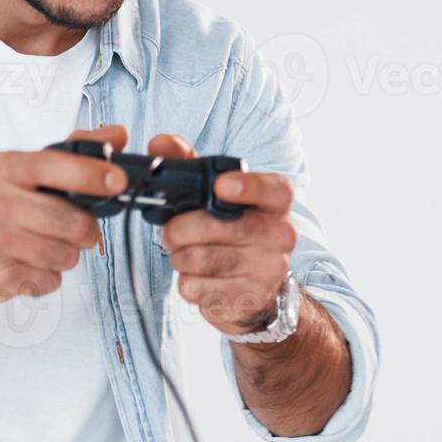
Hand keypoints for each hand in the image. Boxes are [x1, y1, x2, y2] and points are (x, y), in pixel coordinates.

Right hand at [0, 124, 129, 307]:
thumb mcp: (18, 169)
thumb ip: (70, 152)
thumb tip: (117, 135)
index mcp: (6, 169)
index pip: (56, 166)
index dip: (94, 175)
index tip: (117, 182)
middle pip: (74, 222)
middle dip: (86, 230)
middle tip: (76, 228)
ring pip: (66, 255)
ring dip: (65, 255)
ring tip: (45, 246)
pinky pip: (49, 281)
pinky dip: (46, 277)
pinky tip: (28, 264)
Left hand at [150, 133, 297, 335]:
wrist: (256, 288)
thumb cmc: (231, 231)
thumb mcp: (215, 194)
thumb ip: (188, 163)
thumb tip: (160, 143)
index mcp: (276, 202)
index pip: (272, 189)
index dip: (247, 186)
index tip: (219, 186)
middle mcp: (281, 234)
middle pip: (221, 227)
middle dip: (181, 229)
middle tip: (168, 233)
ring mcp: (269, 269)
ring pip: (202, 259)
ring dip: (179, 257)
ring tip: (182, 254)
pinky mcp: (250, 298)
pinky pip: (198, 288)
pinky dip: (186, 282)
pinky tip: (195, 278)